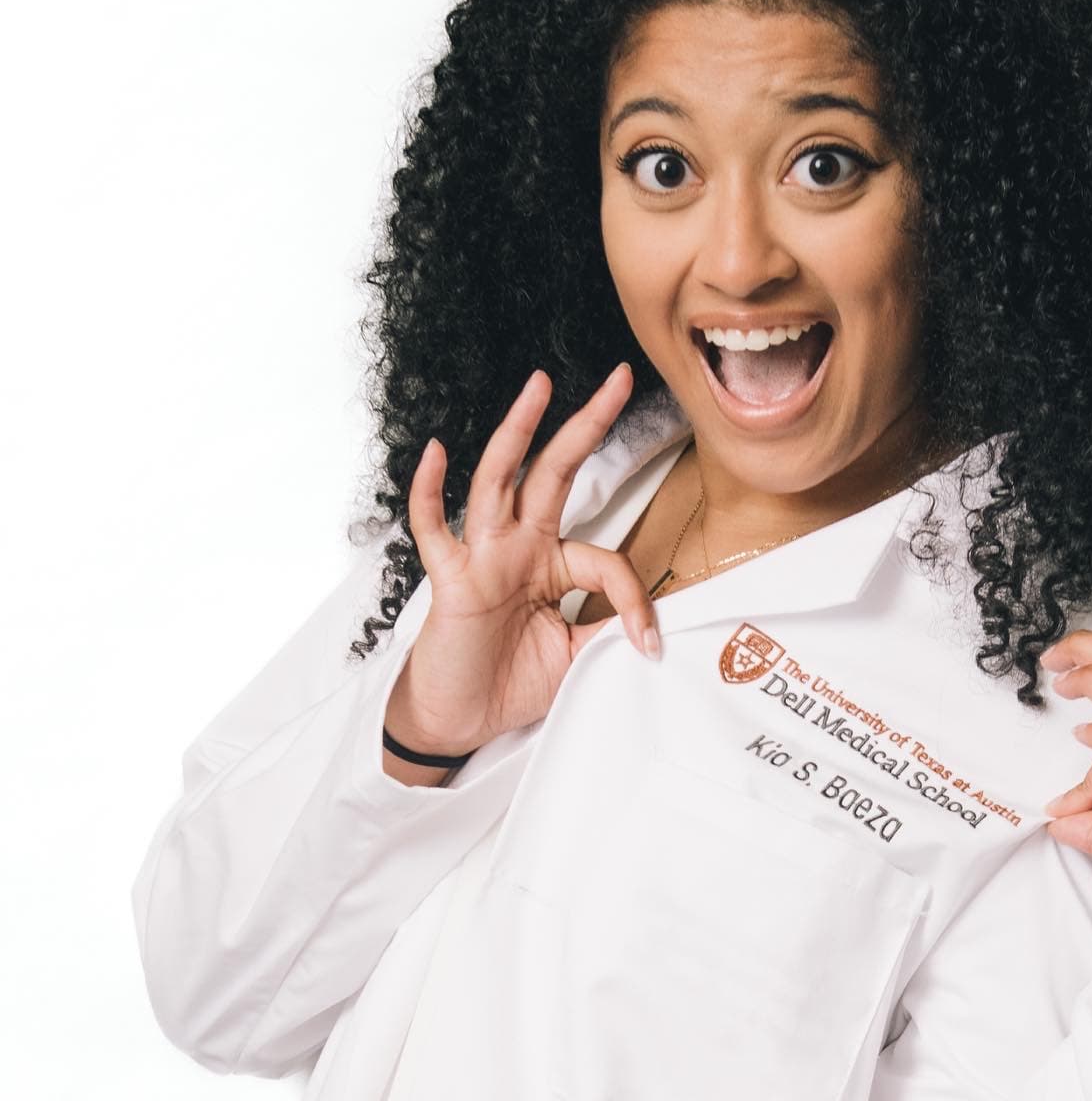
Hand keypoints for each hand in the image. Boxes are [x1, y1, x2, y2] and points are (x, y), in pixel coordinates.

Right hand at [389, 363, 659, 756]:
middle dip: (586, 425)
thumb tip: (652, 628)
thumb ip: (605, 631)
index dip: (633, 599)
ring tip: (539, 386)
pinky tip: (435, 452)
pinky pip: (434, 530)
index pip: (605, 558)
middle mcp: (519, 548)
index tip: (649, 642)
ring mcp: (483, 557)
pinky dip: (430, 492)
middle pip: (555, 474)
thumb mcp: (575, 658)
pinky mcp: (450, 580)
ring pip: (500, 482)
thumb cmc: (509, 683)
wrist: (458, 722)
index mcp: (553, 563)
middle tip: (619, 378)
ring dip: (519, 433)